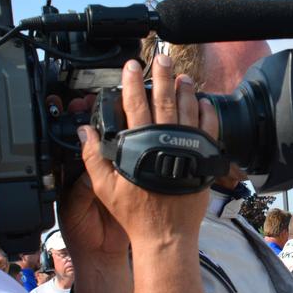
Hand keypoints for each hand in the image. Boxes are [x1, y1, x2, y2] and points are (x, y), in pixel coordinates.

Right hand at [64, 54, 217, 253]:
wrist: (167, 235)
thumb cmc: (136, 215)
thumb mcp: (106, 188)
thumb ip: (93, 157)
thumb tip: (85, 131)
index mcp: (140, 146)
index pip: (135, 106)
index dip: (132, 83)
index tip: (131, 66)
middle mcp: (166, 143)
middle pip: (164, 100)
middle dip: (162, 76)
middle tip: (162, 57)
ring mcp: (187, 149)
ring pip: (187, 110)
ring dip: (184, 90)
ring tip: (182, 75)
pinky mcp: (203, 159)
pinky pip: (208, 130)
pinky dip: (205, 113)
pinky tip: (201, 102)